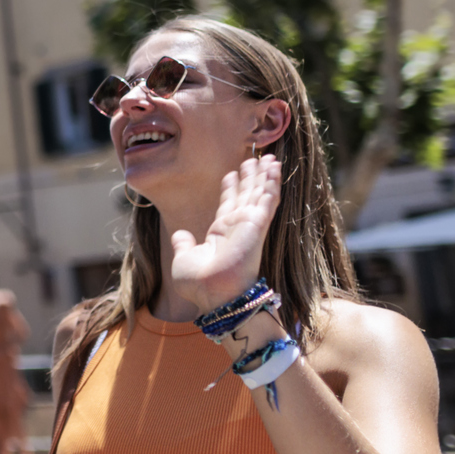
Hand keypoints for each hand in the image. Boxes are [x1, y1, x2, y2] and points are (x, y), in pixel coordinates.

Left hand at [168, 154, 281, 312]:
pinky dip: (271, 184)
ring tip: (269, 158)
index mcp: (220, 234)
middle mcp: (236, 228)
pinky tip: (274, 169)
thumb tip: (180, 234)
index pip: (228, 205)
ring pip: (259, 194)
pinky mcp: (257, 226)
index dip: (231, 188)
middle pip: (246, 196)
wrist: (213, 295)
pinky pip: (267, 200)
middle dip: (251, 177)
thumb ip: (184, 244)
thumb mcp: (184, 258)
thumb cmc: (199, 283)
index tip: (232, 173)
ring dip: (264, 176)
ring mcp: (249, 226)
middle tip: (254, 158)